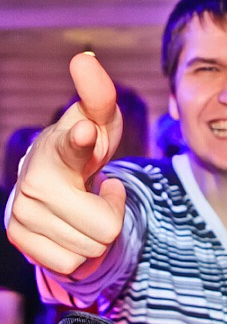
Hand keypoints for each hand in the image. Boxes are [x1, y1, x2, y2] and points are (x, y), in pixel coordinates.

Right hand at [7, 52, 125, 274]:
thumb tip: (85, 58)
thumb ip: (98, 94)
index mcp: (61, 146)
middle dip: (111, 215)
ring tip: (85, 206)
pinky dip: (81, 250)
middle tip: (99, 193)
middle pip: (104, 228)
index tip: (83, 132)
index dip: (79, 141)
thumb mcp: (101, 119)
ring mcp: (22, 213)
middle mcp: (35, 180)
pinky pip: (73, 265)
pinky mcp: (18, 238)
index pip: (72, 145)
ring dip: (96, 231)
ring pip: (90, 250)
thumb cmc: (86, 144)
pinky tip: (72, 225)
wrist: (58, 175)